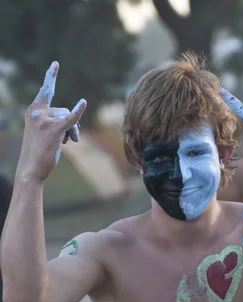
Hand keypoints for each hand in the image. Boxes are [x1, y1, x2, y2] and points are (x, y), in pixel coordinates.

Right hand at [17, 62, 86, 181]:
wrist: (31, 168)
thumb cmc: (38, 151)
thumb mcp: (44, 132)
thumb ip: (56, 122)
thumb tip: (74, 124)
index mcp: (33, 110)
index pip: (45, 91)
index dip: (51, 77)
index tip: (56, 64)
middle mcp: (37, 112)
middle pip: (63, 110)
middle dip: (70, 125)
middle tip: (71, 140)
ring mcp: (44, 120)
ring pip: (68, 118)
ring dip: (73, 132)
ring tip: (67, 144)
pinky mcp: (53, 130)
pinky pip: (70, 119)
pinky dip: (77, 112)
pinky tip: (83, 103)